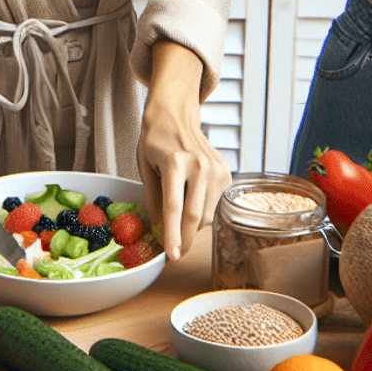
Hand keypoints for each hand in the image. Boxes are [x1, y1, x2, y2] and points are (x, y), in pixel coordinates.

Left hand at [137, 48, 231, 261]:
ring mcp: (216, 169)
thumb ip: (153, 200)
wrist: (176, 114)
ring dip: (192, 225)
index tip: (172, 256)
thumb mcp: (145, 168)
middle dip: (185, 240)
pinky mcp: (226, 173)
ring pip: (207, 215)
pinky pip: (214, 205)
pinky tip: (191, 196)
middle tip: (174, 253)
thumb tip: (159, 232)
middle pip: (195, 217)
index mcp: (175, 163)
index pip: (174, 207)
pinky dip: (202, 211)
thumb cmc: (155, 140)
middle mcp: (199, 165)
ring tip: (178, 213)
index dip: (172, 235)